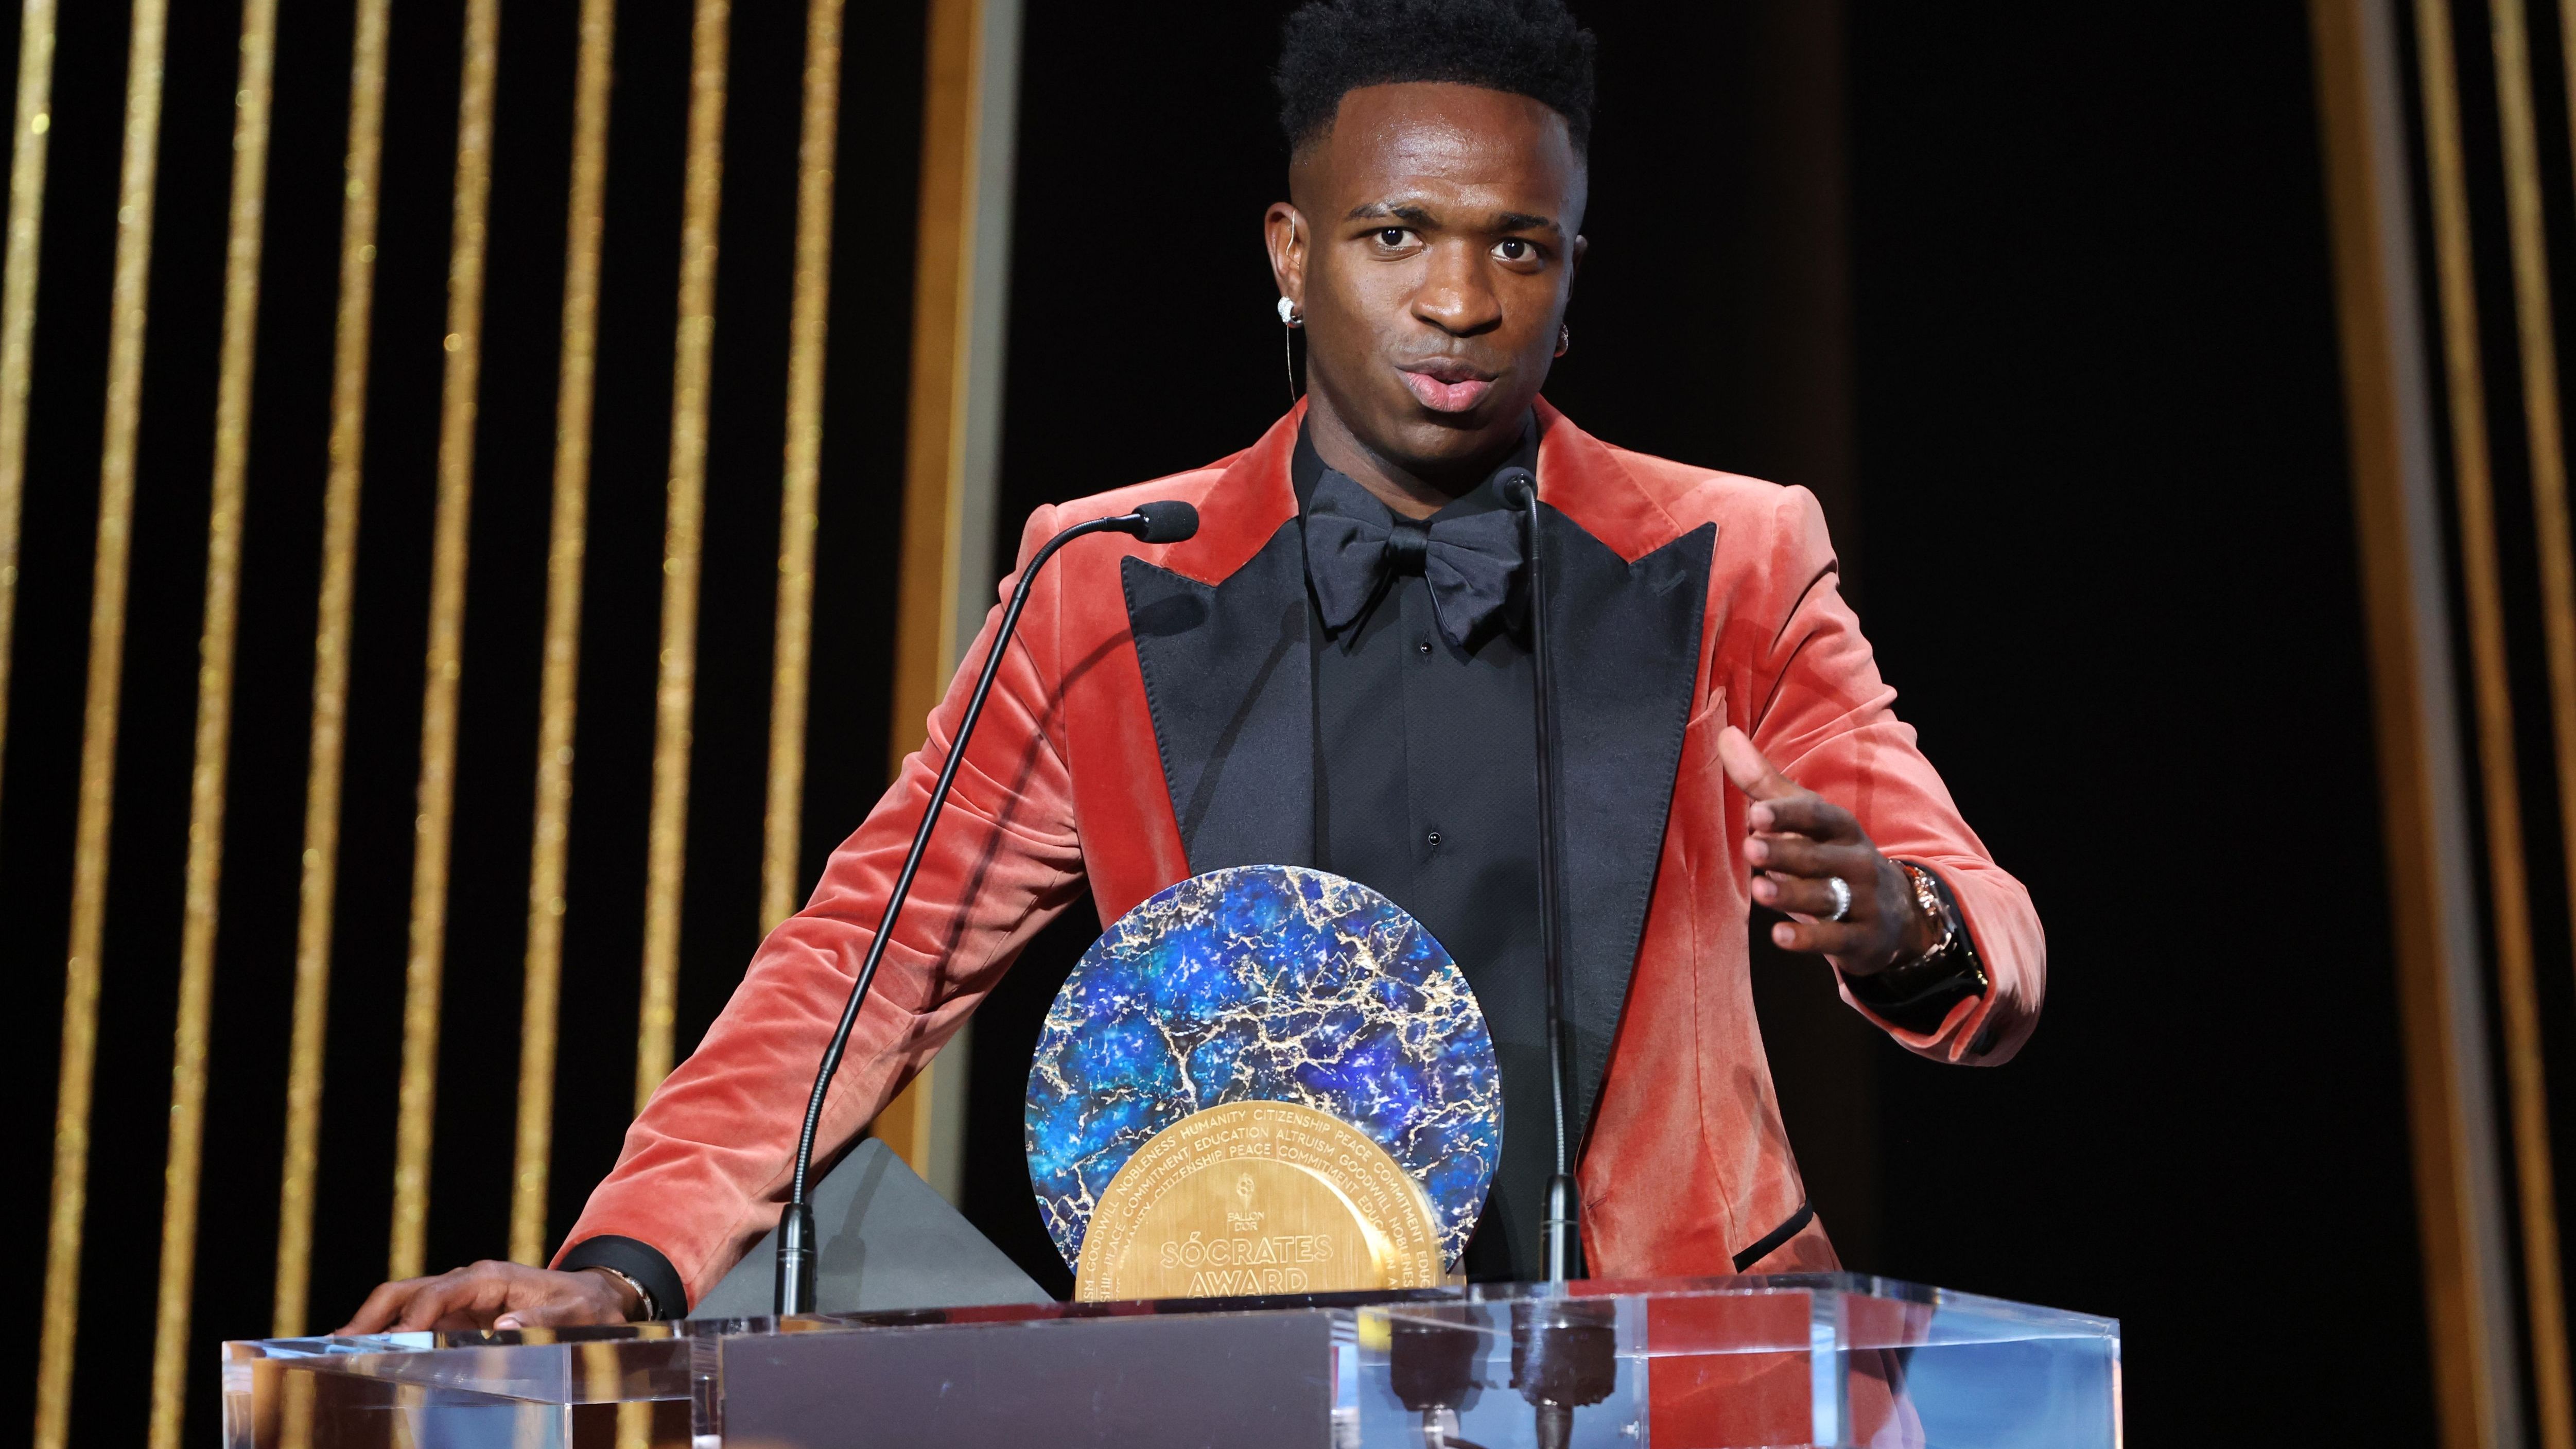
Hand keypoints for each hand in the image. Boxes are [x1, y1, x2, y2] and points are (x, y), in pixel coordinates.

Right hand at [333, 1261, 638, 1335]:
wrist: (593, 1300)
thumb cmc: (583, 1307)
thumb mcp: (573, 1314)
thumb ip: (543, 1320)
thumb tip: (504, 1326)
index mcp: (490, 1278)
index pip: (440, 1292)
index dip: (414, 1316)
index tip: (392, 1342)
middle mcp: (467, 1283)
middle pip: (408, 1291)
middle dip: (373, 1313)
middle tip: (341, 1344)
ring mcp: (459, 1299)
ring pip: (405, 1305)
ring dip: (374, 1325)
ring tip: (342, 1353)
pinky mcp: (458, 1317)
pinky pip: (417, 1322)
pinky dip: (391, 1335)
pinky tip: (371, 1356)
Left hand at [1716, 725, 1935, 976]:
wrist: (1897, 912)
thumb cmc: (1832, 855)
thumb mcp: (1806, 819)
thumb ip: (1763, 784)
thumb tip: (1725, 735)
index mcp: (1841, 828)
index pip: (1817, 817)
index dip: (1788, 814)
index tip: (1756, 813)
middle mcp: (1856, 861)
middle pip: (1818, 857)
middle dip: (1785, 853)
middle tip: (1750, 847)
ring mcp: (1862, 902)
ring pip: (1826, 898)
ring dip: (1792, 894)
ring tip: (1759, 890)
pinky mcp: (1861, 939)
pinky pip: (1836, 940)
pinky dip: (1809, 939)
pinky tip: (1780, 937)